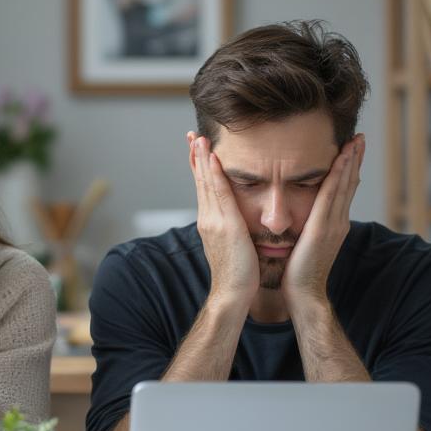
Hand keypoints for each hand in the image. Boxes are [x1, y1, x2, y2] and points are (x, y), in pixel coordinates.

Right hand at [189, 133, 259, 310]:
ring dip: (202, 159)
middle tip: (191, 136)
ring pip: (206, 184)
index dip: (200, 168)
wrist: (233, 294)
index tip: (197, 149)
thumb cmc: (239, 275)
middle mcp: (208, 219)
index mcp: (211, 222)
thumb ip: (233, 230)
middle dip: (195, 157)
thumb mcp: (234, 246)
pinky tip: (213, 158)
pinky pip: (219, 193)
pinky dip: (214, 174)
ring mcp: (213, 221)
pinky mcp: (224, 225)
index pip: (204, 189)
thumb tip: (239, 222)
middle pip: (200, 182)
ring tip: (198, 139)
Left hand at [282, 134, 364, 311]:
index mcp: (333, 225)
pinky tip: (341, 159)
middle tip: (358, 137)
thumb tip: (303, 219)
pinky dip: (338, 176)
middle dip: (354, 160)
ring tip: (354, 141)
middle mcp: (338, 222)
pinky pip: (331, 196)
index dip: (348, 170)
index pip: (343, 191)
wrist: (303, 295)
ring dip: (349, 162)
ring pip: (344, 186)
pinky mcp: (323, 229)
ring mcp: (333, 225)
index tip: (350, 149)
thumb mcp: (306, 245)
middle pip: (349, 184)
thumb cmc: (299, 274)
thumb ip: (309, 229)